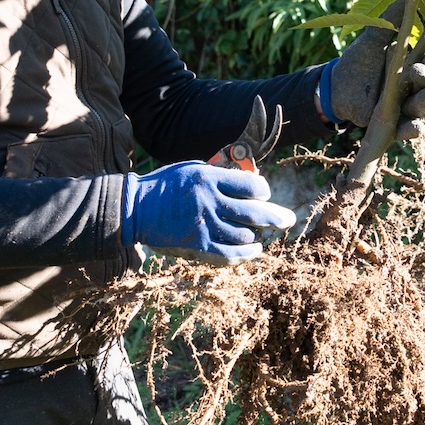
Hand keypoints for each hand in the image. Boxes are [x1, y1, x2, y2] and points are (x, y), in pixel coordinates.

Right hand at [124, 162, 295, 265]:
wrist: (135, 208)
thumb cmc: (165, 185)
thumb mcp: (191, 170)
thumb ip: (218, 176)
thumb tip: (248, 183)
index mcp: (209, 178)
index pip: (250, 185)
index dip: (262, 191)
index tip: (264, 194)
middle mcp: (209, 201)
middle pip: (254, 212)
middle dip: (276, 217)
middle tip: (289, 220)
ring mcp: (203, 225)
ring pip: (244, 235)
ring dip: (258, 236)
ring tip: (261, 236)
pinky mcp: (196, 244)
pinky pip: (229, 254)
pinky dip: (246, 254)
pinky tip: (254, 251)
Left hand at [324, 3, 424, 141]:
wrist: (335, 86)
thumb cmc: (360, 60)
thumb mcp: (375, 37)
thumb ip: (392, 19)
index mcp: (415, 66)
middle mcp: (415, 88)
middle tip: (416, 72)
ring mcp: (405, 108)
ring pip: (424, 109)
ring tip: (420, 98)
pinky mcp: (393, 125)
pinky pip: (408, 130)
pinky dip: (412, 130)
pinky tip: (412, 127)